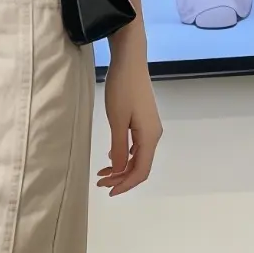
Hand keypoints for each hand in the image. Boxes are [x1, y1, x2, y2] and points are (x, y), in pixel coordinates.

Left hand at [98, 32, 161, 195]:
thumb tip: (120, 170)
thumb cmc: (122, 89)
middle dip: (121, 178)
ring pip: (138, 156)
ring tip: (103, 172)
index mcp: (150, 137)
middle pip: (140, 166)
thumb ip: (120, 147)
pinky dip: (124, 154)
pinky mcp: (144, 120)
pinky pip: (137, 145)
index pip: (141, 171)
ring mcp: (150, 127)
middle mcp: (153, 134)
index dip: (126, 184)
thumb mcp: (117, 121)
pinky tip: (112, 155)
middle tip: (100, 181)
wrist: (130, 61)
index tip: (108, 191)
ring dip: (121, 167)